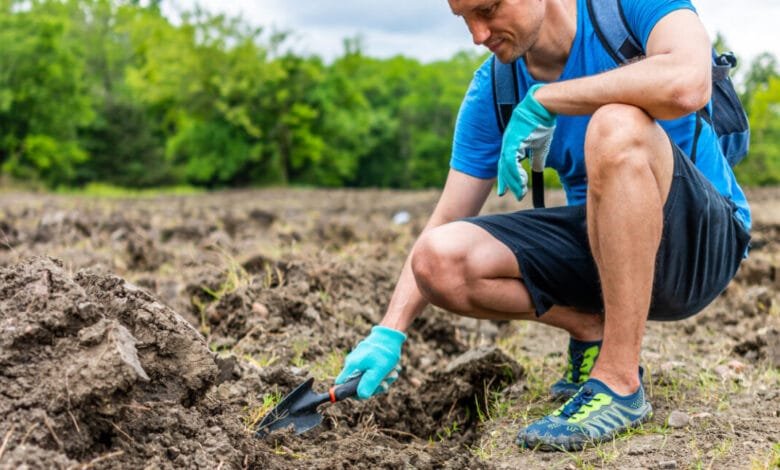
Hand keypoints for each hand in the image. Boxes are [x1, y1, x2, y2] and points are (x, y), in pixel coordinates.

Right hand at [335, 325, 405, 399]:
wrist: (390, 335)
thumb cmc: (384, 353)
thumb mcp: (378, 370)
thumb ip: (368, 384)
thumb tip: (361, 396)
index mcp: (351, 366)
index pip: (341, 384)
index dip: (350, 392)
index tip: (365, 393)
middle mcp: (352, 363)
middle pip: (357, 384)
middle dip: (373, 387)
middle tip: (385, 383)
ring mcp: (359, 361)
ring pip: (367, 379)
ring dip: (381, 380)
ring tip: (392, 373)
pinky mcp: (366, 360)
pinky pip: (372, 372)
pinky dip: (382, 373)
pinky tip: (391, 369)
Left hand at [497, 84, 556, 199]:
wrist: (543, 105)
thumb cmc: (542, 121)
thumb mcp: (541, 144)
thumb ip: (537, 158)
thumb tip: (537, 169)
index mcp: (512, 143)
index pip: (507, 163)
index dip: (506, 177)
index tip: (506, 189)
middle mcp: (508, 143)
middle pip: (504, 167)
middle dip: (507, 182)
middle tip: (510, 194)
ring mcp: (509, 141)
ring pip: (507, 167)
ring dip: (513, 181)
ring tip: (520, 192)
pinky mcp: (514, 140)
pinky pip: (512, 161)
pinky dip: (515, 173)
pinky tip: (522, 182)